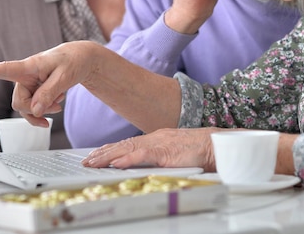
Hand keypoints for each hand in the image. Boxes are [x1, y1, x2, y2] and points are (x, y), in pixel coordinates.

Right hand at [0, 41, 100, 127]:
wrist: (80, 60)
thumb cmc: (72, 61)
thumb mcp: (65, 77)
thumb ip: (49, 93)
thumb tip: (36, 110)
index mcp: (29, 66)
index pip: (4, 69)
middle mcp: (24, 75)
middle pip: (19, 101)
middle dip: (35, 108)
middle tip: (56, 104)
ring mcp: (28, 84)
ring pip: (25, 107)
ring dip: (42, 110)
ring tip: (59, 102)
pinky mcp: (34, 91)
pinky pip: (31, 109)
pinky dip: (42, 113)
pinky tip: (55, 108)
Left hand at [82, 127, 219, 170]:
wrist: (216, 145)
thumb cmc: (199, 150)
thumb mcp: (174, 153)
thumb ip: (158, 157)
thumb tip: (143, 165)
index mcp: (155, 139)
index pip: (127, 144)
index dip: (110, 150)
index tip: (96, 155)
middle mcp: (154, 138)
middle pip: (123, 146)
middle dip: (103, 154)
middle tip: (87, 161)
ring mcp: (159, 144)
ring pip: (128, 149)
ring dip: (108, 156)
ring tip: (94, 162)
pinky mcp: (166, 152)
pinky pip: (143, 155)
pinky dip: (128, 159)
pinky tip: (116, 163)